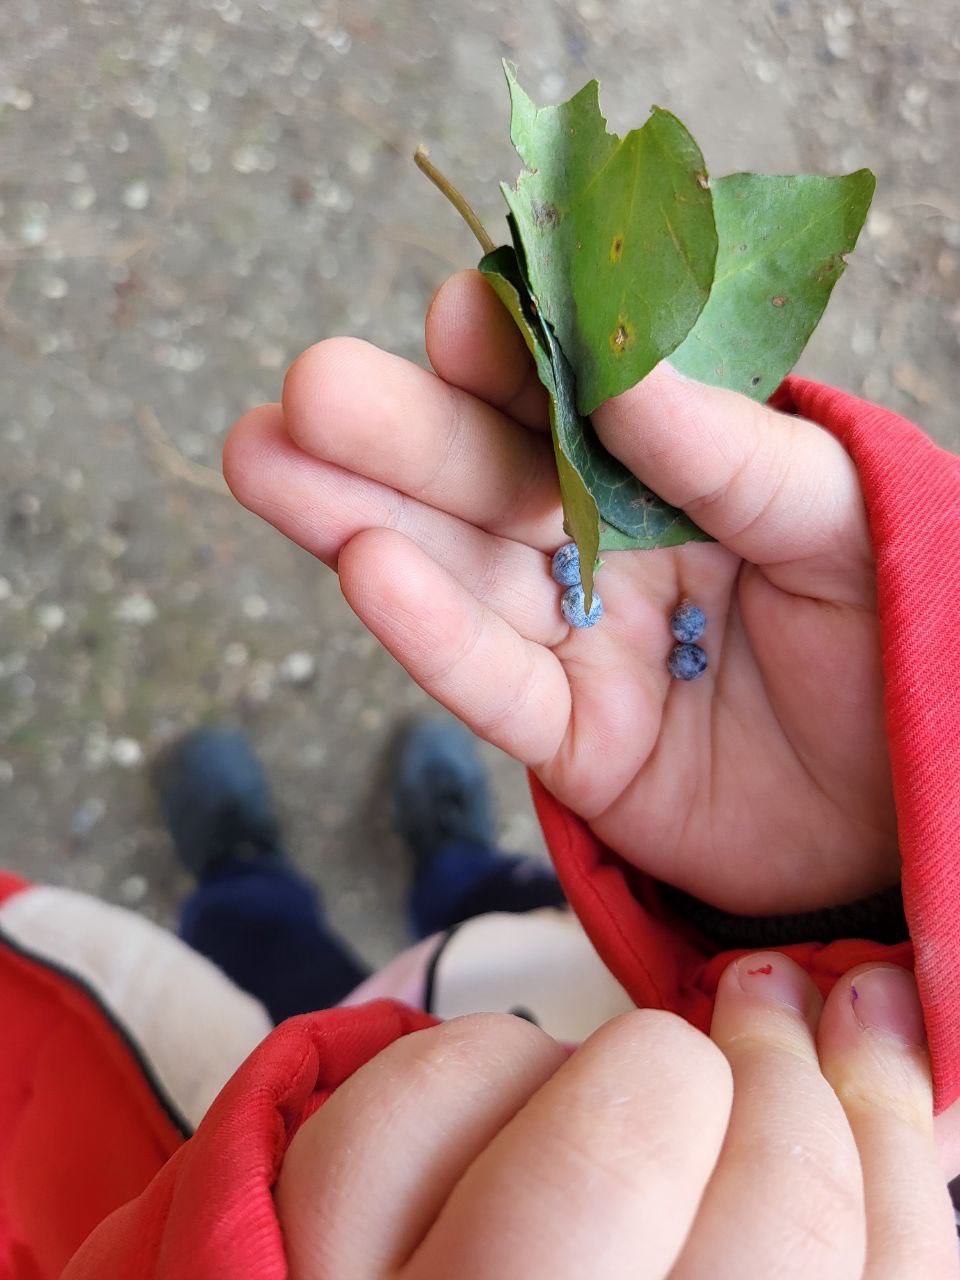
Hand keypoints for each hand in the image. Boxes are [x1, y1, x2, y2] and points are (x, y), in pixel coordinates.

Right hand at [224, 270, 896, 913]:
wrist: (914, 799)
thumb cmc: (900, 632)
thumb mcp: (837, 517)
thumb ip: (727, 449)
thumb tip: (619, 364)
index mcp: (667, 471)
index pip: (567, 399)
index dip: (508, 356)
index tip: (457, 318)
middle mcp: (607, 548)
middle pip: (485, 482)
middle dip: (393, 433)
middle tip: (303, 389)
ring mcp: (583, 646)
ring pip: (459, 575)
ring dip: (357, 518)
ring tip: (263, 459)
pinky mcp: (574, 743)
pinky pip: (496, 688)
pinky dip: (432, 635)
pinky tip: (363, 570)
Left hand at [274, 957, 955, 1278]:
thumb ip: (817, 1216)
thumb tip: (872, 1020)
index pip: (871, 1276)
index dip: (878, 1114)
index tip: (861, 1014)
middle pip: (762, 1216)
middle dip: (772, 1076)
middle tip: (758, 1016)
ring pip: (589, 1151)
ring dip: (630, 1067)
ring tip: (626, 1080)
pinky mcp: (290, 1265)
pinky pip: (401, 1116)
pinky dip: (477, 1058)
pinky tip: (503, 1090)